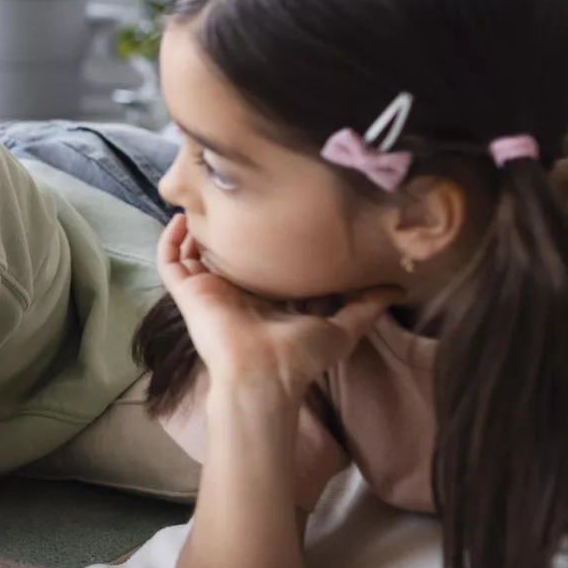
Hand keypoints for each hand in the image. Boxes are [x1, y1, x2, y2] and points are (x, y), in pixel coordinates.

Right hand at [157, 213, 398, 406]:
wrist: (264, 372)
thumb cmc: (299, 354)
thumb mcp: (342, 327)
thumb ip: (366, 306)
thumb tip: (397, 286)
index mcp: (263, 297)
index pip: (255, 261)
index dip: (257, 238)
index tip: (269, 210)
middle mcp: (232, 290)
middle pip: (220, 252)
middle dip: (223, 226)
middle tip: (231, 195)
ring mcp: (206, 289)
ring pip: (191, 252)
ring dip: (194, 227)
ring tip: (203, 199)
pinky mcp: (187, 291)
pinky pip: (169, 261)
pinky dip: (171, 239)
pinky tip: (182, 217)